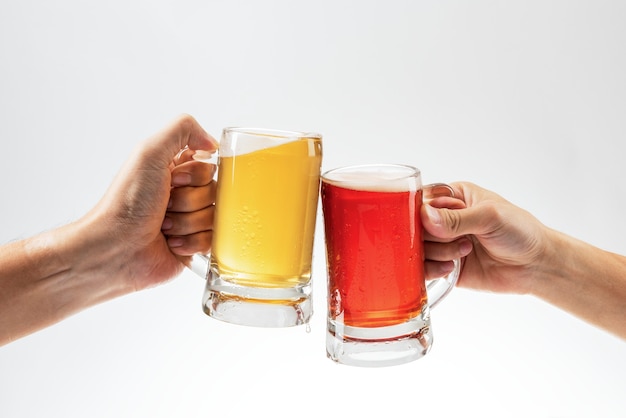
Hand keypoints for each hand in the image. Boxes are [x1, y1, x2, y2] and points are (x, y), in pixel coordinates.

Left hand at [83, 114, 217, 290]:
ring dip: (187, 223)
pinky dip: (191, 242)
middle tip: (165, 205)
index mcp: (175, 170)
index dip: (194, 175)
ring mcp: (190, 221)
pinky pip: (213, 241)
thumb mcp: (150, 152)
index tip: (172, 180)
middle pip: (215, 192)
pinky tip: (170, 243)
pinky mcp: (194, 246)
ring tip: (163, 226)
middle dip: (190, 200)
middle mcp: (184, 194)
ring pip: (215, 217)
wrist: (115, 248)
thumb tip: (212, 142)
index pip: (210, 167)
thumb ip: (183, 129)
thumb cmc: (126, 202)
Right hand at [421, 181, 547, 293]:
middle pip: (415, 227)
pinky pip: (423, 269)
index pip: (419, 200)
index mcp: (453, 197)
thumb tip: (424, 216)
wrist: (536, 265)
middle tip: (458, 238)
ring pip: (417, 249)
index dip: (418, 213)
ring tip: (465, 252)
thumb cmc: (520, 231)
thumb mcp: (489, 216)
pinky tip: (451, 268)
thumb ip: (456, 218)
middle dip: (433, 236)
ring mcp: (443, 244)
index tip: (427, 223)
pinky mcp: (444, 266)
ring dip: (438, 253)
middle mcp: (444, 219)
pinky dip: (432, 270)